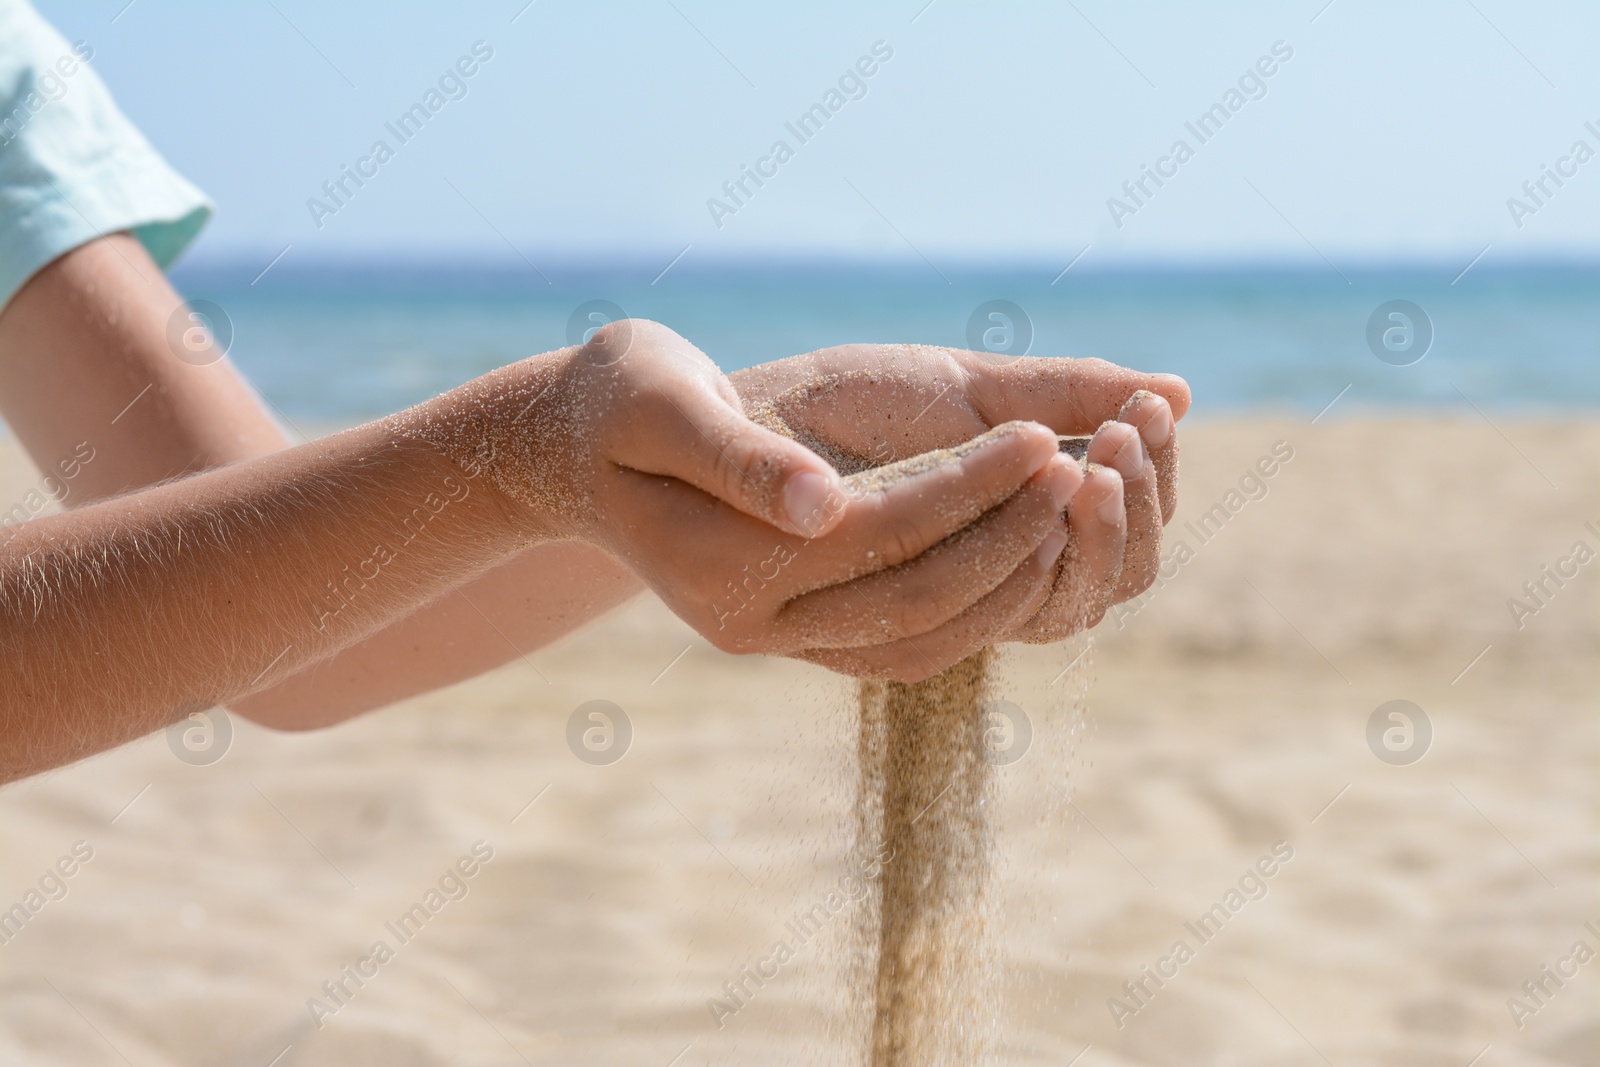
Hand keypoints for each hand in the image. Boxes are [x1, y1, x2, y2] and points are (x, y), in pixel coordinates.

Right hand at [397, 322, 1084, 669]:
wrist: (582, 453)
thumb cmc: (620, 403)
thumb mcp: (658, 400)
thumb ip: (737, 453)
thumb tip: (823, 502)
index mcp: (716, 562)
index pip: (873, 535)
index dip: (965, 490)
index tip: (1041, 437)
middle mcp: (751, 624)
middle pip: (914, 598)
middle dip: (1009, 536)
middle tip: (1085, 469)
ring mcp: (778, 642)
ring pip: (923, 639)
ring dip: (1010, 581)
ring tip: (1073, 509)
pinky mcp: (802, 637)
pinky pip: (910, 646)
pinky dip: (980, 607)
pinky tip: (1026, 551)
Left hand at [732, 343, 1189, 677]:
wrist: (673, 414)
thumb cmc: (827, 400)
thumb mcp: (954, 389)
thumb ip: (1059, 394)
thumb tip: (1180, 392)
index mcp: (1002, 555)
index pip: (1113, 571)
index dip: (1147, 512)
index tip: (1156, 426)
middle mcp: (962, 599)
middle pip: (1089, 597)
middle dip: (1124, 519)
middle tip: (1135, 437)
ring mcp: (902, 613)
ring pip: (1029, 612)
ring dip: (1075, 533)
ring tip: (1097, 449)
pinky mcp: (833, 611)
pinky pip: (931, 601)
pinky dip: (990, 524)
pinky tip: (1032, 450)